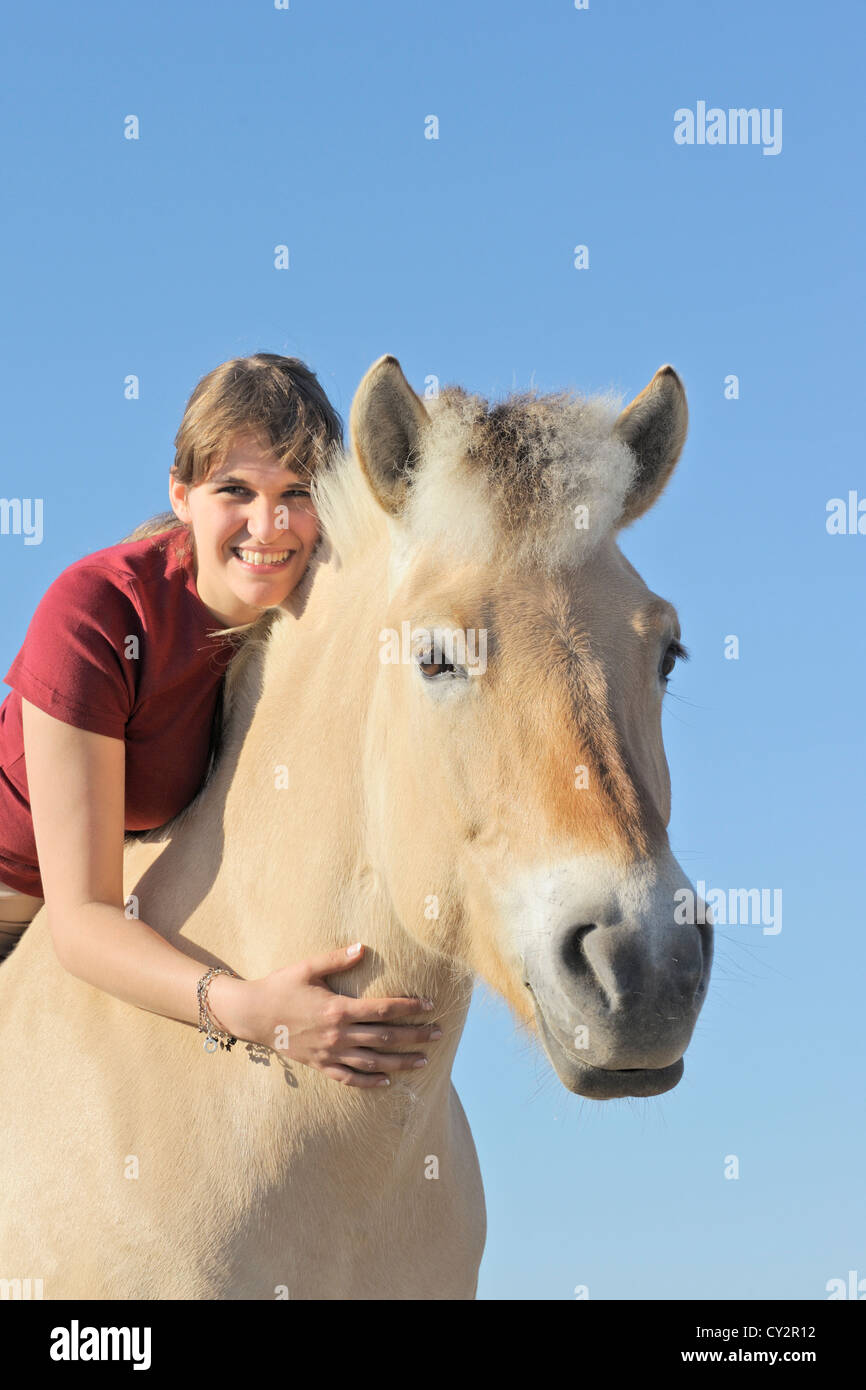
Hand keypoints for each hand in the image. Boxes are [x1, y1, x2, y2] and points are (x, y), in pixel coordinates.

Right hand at [223, 942, 443, 1086]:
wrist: (252, 1014)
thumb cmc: (281, 986)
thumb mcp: (308, 967)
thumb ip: (337, 959)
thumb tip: (363, 947)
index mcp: (339, 1008)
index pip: (383, 1009)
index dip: (409, 1007)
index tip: (430, 1006)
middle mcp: (338, 1034)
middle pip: (386, 1038)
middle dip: (415, 1036)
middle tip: (439, 1035)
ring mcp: (329, 1053)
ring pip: (373, 1062)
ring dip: (401, 1062)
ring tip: (424, 1061)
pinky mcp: (319, 1065)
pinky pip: (349, 1078)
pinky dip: (369, 1082)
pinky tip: (387, 1082)